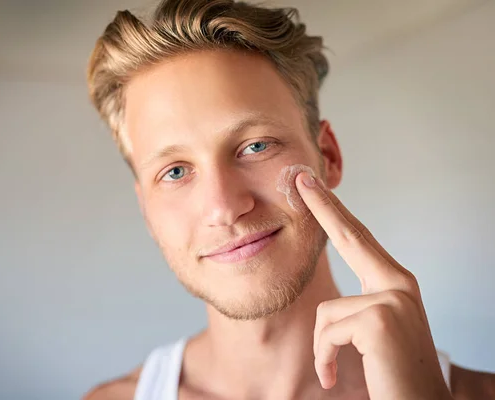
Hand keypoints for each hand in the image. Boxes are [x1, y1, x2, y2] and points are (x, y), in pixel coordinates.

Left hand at [295, 172, 452, 399]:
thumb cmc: (393, 373)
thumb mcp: (374, 332)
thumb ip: (357, 307)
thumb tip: (331, 304)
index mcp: (395, 284)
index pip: (359, 239)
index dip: (335, 212)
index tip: (315, 187)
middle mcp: (399, 284)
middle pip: (351, 236)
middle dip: (323, 206)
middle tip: (302, 177)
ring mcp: (392, 298)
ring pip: (325, 312)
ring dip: (323, 348)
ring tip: (336, 370)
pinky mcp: (379, 319)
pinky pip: (327, 333)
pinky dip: (324, 359)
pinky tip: (335, 376)